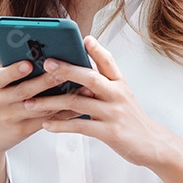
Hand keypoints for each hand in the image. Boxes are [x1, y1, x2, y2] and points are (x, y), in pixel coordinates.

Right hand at [0, 60, 79, 182]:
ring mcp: (10, 117)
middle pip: (25, 90)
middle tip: (65, 71)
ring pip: (40, 106)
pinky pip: (46, 120)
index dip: (13, 71)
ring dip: (62, 97)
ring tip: (82, 87)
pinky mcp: (22, 130)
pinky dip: (64, 113)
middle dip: (46, 81)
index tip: (28, 63)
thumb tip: (45, 49)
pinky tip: (79, 105)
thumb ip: (14, 69)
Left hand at [25, 36, 182, 182]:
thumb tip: (78, 71)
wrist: (151, 144)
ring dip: (52, 102)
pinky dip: (60, 125)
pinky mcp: (109, 132)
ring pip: (78, 103)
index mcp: (120, 83)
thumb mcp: (122, 96)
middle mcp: (118, 95)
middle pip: (91, 78)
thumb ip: (103, 83)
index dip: (96, 49)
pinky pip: (79, 126)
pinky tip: (46, 124)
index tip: (84, 38)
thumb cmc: (131, 118)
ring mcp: (113, 113)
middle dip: (67, 69)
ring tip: (31, 102)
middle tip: (47, 64)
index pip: (108, 62)